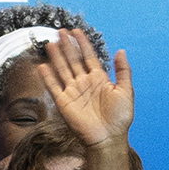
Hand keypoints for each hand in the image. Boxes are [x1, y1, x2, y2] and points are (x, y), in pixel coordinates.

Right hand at [31, 31, 134, 147]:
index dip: (82, 43)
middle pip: (73, 60)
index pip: (88, 56)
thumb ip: (123, 70)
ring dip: (56, 57)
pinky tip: (43, 66)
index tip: (76, 31)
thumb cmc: (120, 117)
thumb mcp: (126, 90)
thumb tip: (121, 51)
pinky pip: (54, 88)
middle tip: (60, 31)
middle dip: (67, 46)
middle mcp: (84, 83)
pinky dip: (48, 78)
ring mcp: (73, 92)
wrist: (108, 138)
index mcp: (99, 79)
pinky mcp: (64, 103)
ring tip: (51, 44)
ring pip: (62, 70)